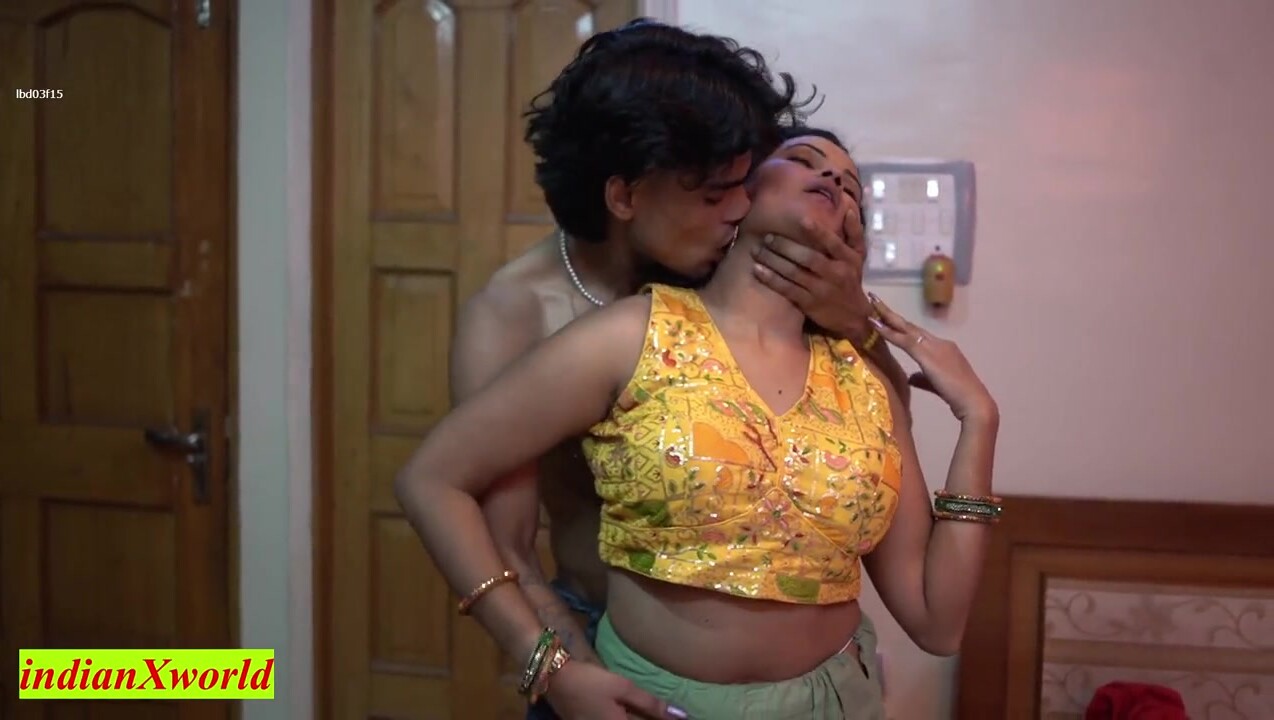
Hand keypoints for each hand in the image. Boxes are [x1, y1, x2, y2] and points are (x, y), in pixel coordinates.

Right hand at [545, 660, 688, 719]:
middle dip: (651, 718)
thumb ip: (650, 704)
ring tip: (650, 712)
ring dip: (640, 717)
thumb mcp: (622, 687)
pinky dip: (625, 717)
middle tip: (668, 713)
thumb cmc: (590, 681)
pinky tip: (630, 712)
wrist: (553, 680)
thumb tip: (681, 715)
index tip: (684, 717)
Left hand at [751, 212, 871, 341]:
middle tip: (767, 237)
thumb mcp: (859, 256)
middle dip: (785, 247)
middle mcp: (834, 273)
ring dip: (773, 261)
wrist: (854, 315)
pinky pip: (787, 289)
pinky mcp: (809, 303)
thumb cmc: (852, 279)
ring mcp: (821, 289)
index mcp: (847, 259)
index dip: (818, 232)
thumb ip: (854, 232)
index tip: (802, 220)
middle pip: (808, 258)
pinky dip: (772, 279)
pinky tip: (758, 270)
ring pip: (794, 273)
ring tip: (757, 251)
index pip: (832, 243)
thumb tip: (848, 209)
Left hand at [868, 294, 997, 422]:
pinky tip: (875, 325)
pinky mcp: (927, 355)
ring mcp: (934, 346)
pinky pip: (904, 341)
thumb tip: (910, 377)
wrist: (973, 400)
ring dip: (887, 316)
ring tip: (872, 304)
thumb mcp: (936, 385)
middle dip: (892, 313)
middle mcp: (939, 343)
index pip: (917, 334)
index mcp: (944, 348)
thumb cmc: (959, 396)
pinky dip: (889, 332)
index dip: (902, 326)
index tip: (887, 316)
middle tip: (874, 298)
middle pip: (910, 326)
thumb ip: (922, 379)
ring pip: (906, 328)